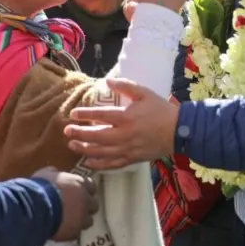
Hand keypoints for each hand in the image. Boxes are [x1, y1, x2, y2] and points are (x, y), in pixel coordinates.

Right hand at [31, 167, 98, 240]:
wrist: (35, 209)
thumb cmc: (41, 187)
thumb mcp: (46, 174)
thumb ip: (56, 174)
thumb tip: (55, 173)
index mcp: (80, 184)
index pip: (92, 186)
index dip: (85, 190)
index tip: (79, 192)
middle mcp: (85, 200)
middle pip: (94, 205)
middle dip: (86, 206)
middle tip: (75, 207)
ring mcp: (82, 218)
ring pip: (89, 221)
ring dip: (81, 220)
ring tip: (69, 221)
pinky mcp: (75, 232)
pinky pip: (76, 232)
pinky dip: (71, 231)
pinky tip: (62, 229)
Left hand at [64, 78, 179, 169]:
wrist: (178, 131)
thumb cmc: (160, 110)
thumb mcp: (144, 93)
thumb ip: (125, 86)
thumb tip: (107, 81)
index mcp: (126, 117)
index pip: (100, 115)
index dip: (84, 114)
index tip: (73, 114)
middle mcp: (123, 135)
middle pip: (96, 136)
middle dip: (79, 134)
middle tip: (66, 131)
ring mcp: (127, 149)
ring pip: (100, 152)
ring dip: (84, 149)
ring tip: (72, 145)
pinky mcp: (132, 159)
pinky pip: (112, 164)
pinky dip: (99, 164)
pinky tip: (88, 162)